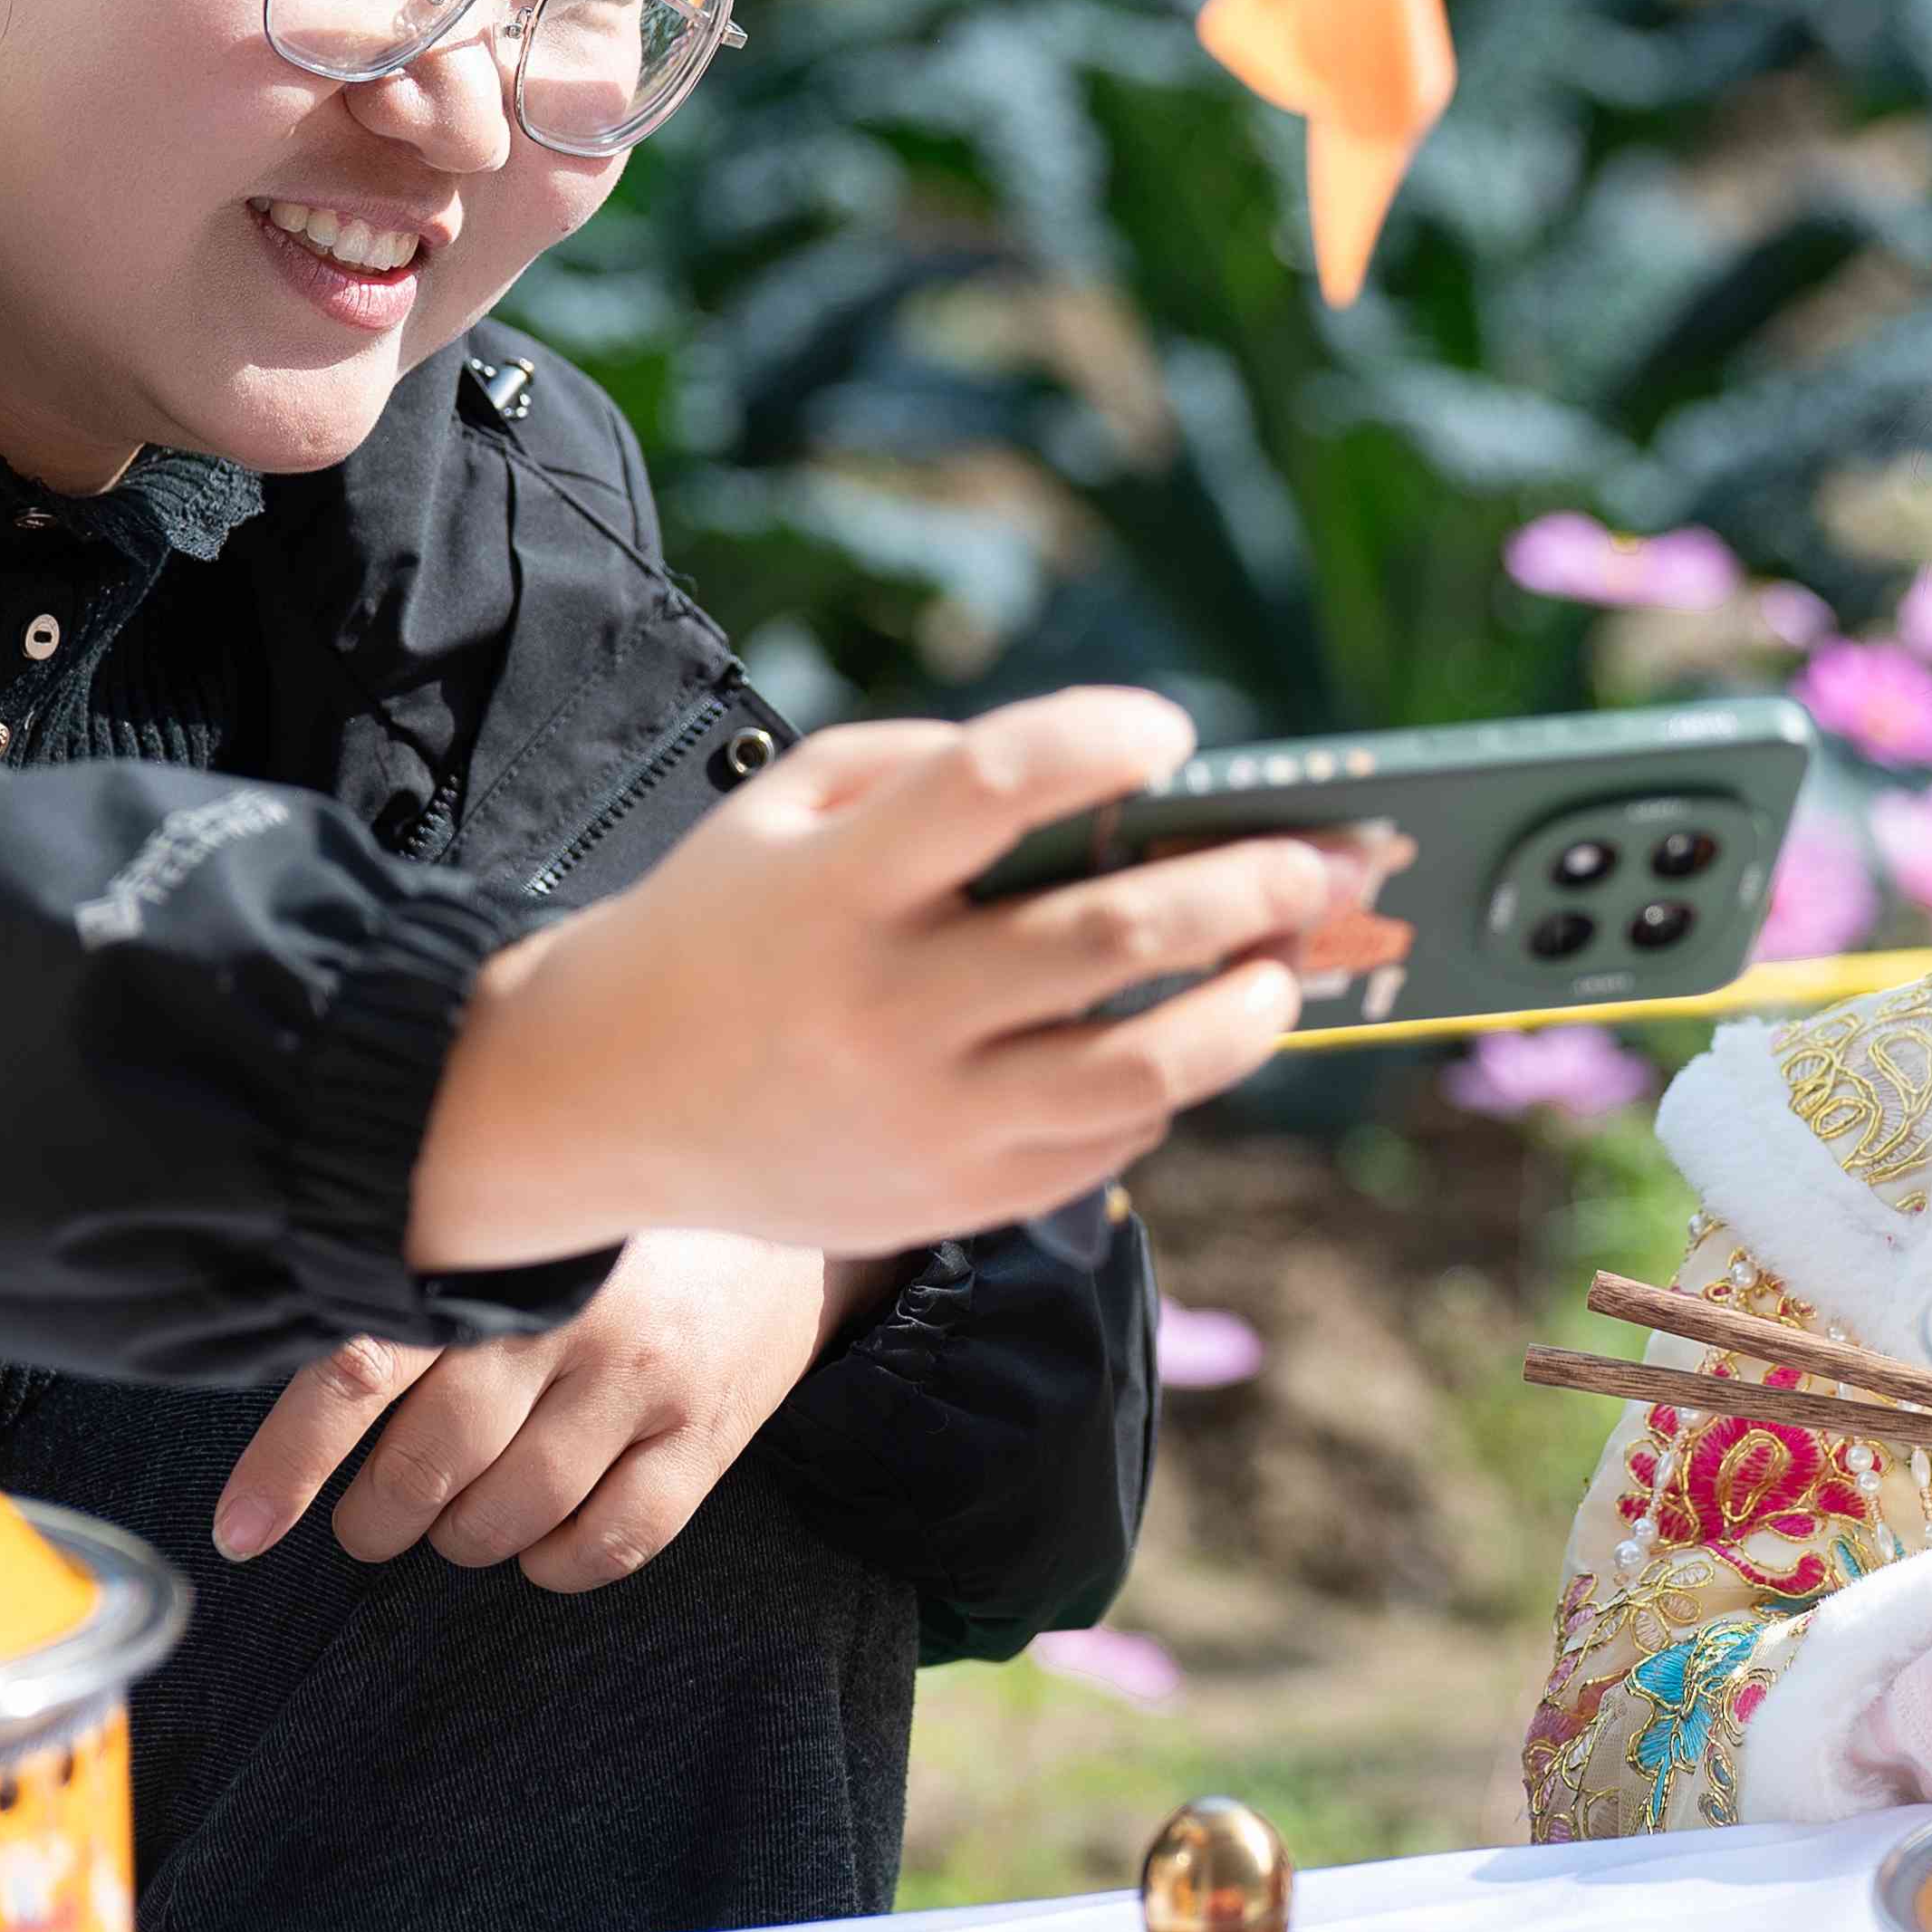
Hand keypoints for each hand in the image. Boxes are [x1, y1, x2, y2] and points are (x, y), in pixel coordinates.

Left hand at [215, 1227, 861, 1590]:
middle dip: (378, 1517)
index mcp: (494, 1254)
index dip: (293, 1459)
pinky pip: (617, 1540)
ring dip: (463, 1540)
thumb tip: (282, 1325)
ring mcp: (643, 1376)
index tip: (243, 1531)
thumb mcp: (510, 1201)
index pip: (362, 1365)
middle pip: (435, 1463)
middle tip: (369, 1521)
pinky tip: (543, 1541)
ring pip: (516, 1513)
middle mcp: (568, 1316)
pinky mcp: (708, 1427)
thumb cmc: (601, 1199)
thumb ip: (419, 1260)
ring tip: (453, 1522)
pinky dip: (559, 1563)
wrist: (775, 1158)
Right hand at [406, 685, 1407, 1271]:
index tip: (1173, 733)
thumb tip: (1117, 780)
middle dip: (1251, 888)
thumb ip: (937, 769)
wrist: (604, 1100)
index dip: (1100, 745)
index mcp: (838, 887)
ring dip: (1250, 1006)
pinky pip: (1109, 1141)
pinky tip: (1188, 1038)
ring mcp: (929, 1118)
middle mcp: (889, 1008)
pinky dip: (1168, 1084)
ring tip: (1293, 965)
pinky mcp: (956, 1198)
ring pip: (1145, 1065)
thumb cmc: (726, 922)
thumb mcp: (790, 807)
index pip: (994, 790)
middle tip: (1326, 859)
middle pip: (1113, 939)